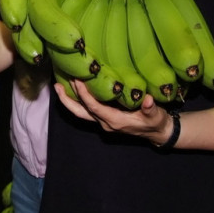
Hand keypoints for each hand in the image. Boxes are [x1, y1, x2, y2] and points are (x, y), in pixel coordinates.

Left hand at [55, 80, 171, 144]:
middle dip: (67, 100)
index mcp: (114, 121)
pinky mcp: (104, 117)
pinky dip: (78, 100)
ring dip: (69, 100)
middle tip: (57, 85)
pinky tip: (73, 89)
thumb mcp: (155, 116)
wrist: (156, 132)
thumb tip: (148, 100)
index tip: (78, 81)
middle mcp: (105, 122)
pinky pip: (86, 110)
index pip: (94, 107)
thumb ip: (150, 108)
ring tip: (58, 86)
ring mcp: (103, 121)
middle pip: (80, 113)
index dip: (85, 95)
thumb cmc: (155, 122)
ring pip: (81, 112)